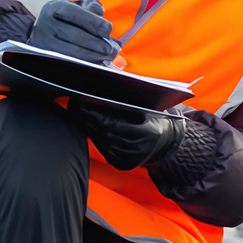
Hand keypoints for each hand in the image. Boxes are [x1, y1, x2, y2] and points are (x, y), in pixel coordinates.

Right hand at [27, 0, 118, 63]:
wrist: (42, 32)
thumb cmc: (66, 18)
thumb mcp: (77, 6)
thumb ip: (91, 6)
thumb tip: (100, 12)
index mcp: (54, 8)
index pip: (76, 14)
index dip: (94, 22)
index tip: (108, 30)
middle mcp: (46, 25)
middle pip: (76, 36)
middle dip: (98, 43)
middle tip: (113, 49)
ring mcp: (43, 43)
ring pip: (73, 52)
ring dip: (94, 56)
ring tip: (108, 57)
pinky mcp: (45, 58)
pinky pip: (70, 63)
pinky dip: (86, 64)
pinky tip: (97, 63)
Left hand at [68, 101, 184, 170]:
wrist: (167, 142)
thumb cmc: (156, 119)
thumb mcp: (147, 107)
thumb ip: (129, 97)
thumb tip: (110, 79)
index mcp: (146, 133)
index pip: (113, 123)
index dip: (95, 113)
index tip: (81, 101)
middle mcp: (136, 150)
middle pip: (104, 132)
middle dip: (88, 117)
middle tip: (75, 104)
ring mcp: (128, 159)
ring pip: (102, 141)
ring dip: (89, 126)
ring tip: (79, 112)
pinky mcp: (122, 164)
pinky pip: (104, 148)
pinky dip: (96, 136)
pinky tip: (89, 125)